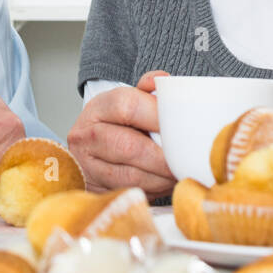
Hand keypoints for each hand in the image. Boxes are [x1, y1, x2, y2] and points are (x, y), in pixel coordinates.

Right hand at [67, 70, 175, 200]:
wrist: (88, 151)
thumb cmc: (116, 125)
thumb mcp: (127, 102)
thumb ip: (147, 91)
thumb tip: (163, 79)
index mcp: (98, 108)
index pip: (127, 106)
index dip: (158, 116)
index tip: (181, 126)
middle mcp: (86, 136)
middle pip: (129, 146)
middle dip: (164, 156)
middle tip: (186, 159)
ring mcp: (87, 166)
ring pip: (131, 175)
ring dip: (162, 177)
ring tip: (180, 173)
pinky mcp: (94, 190)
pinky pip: (130, 192)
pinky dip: (154, 190)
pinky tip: (166, 183)